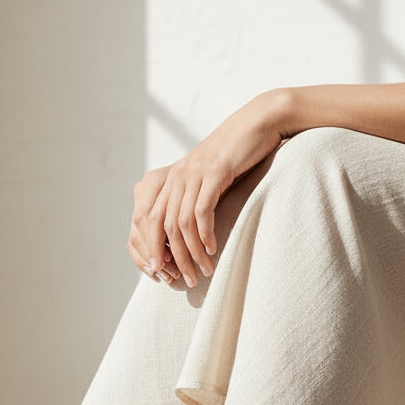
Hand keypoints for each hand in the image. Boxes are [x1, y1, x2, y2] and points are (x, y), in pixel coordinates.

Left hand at [127, 91, 287, 287]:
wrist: (257, 124)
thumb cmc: (234, 157)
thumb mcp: (206, 180)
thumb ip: (191, 202)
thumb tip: (187, 237)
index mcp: (168, 179)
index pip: (146, 220)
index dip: (151, 249)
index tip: (162, 272)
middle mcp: (175, 176)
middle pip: (160, 226)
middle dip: (169, 258)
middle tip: (183, 280)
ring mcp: (192, 173)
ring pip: (180, 224)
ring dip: (191, 253)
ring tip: (202, 272)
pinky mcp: (213, 172)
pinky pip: (202, 211)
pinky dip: (205, 235)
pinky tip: (212, 250)